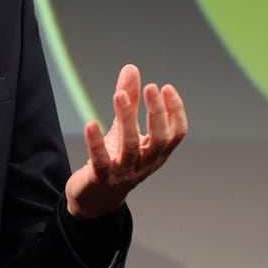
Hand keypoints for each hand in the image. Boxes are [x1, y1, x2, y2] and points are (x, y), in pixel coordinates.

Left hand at [65, 63, 187, 218]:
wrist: (95, 199)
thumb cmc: (115, 159)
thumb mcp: (124, 129)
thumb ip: (130, 100)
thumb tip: (131, 68)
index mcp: (156, 153)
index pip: (176, 134)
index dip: (176, 112)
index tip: (166, 87)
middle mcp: (145, 164)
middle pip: (159, 140)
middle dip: (157, 113)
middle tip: (150, 87)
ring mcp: (124, 173)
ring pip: (130, 147)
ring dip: (126, 120)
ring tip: (119, 95)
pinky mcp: (101, 178)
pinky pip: (100, 161)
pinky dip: (96, 143)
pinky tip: (90, 124)